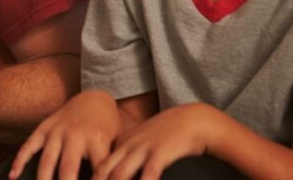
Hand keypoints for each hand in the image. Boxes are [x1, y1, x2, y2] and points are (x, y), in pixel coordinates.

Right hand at [9, 89, 120, 179]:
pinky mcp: (43, 128)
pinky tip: (12, 176)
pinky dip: (19, 161)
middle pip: (67, 170)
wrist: (95, 97)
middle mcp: (75, 135)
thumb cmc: (109, 127)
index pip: (97, 173)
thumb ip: (111, 165)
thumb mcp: (116, 143)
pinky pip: (28, 146)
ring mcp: (57, 131)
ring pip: (46, 161)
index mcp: (97, 140)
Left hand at [94, 103, 218, 179]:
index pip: (99, 170)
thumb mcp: (143, 144)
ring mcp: (142, 149)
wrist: (193, 119)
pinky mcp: (160, 152)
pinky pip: (148, 174)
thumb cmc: (169, 136)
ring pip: (120, 175)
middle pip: (104, 174)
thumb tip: (117, 176)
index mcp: (121, 146)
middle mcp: (127, 148)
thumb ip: (130, 159)